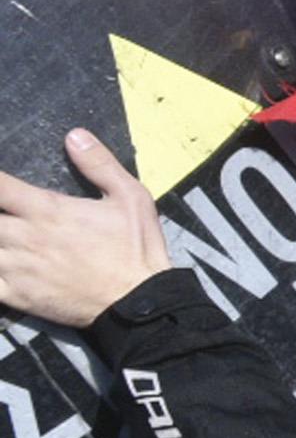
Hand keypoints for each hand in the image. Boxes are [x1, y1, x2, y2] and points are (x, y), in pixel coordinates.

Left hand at [0, 129, 171, 327]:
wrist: (140, 302)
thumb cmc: (137, 248)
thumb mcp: (131, 197)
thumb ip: (100, 164)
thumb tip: (74, 135)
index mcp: (48, 211)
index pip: (0, 187)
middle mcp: (26, 237)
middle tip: (1, 215)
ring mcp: (18, 268)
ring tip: (0, 237)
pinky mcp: (17, 295)